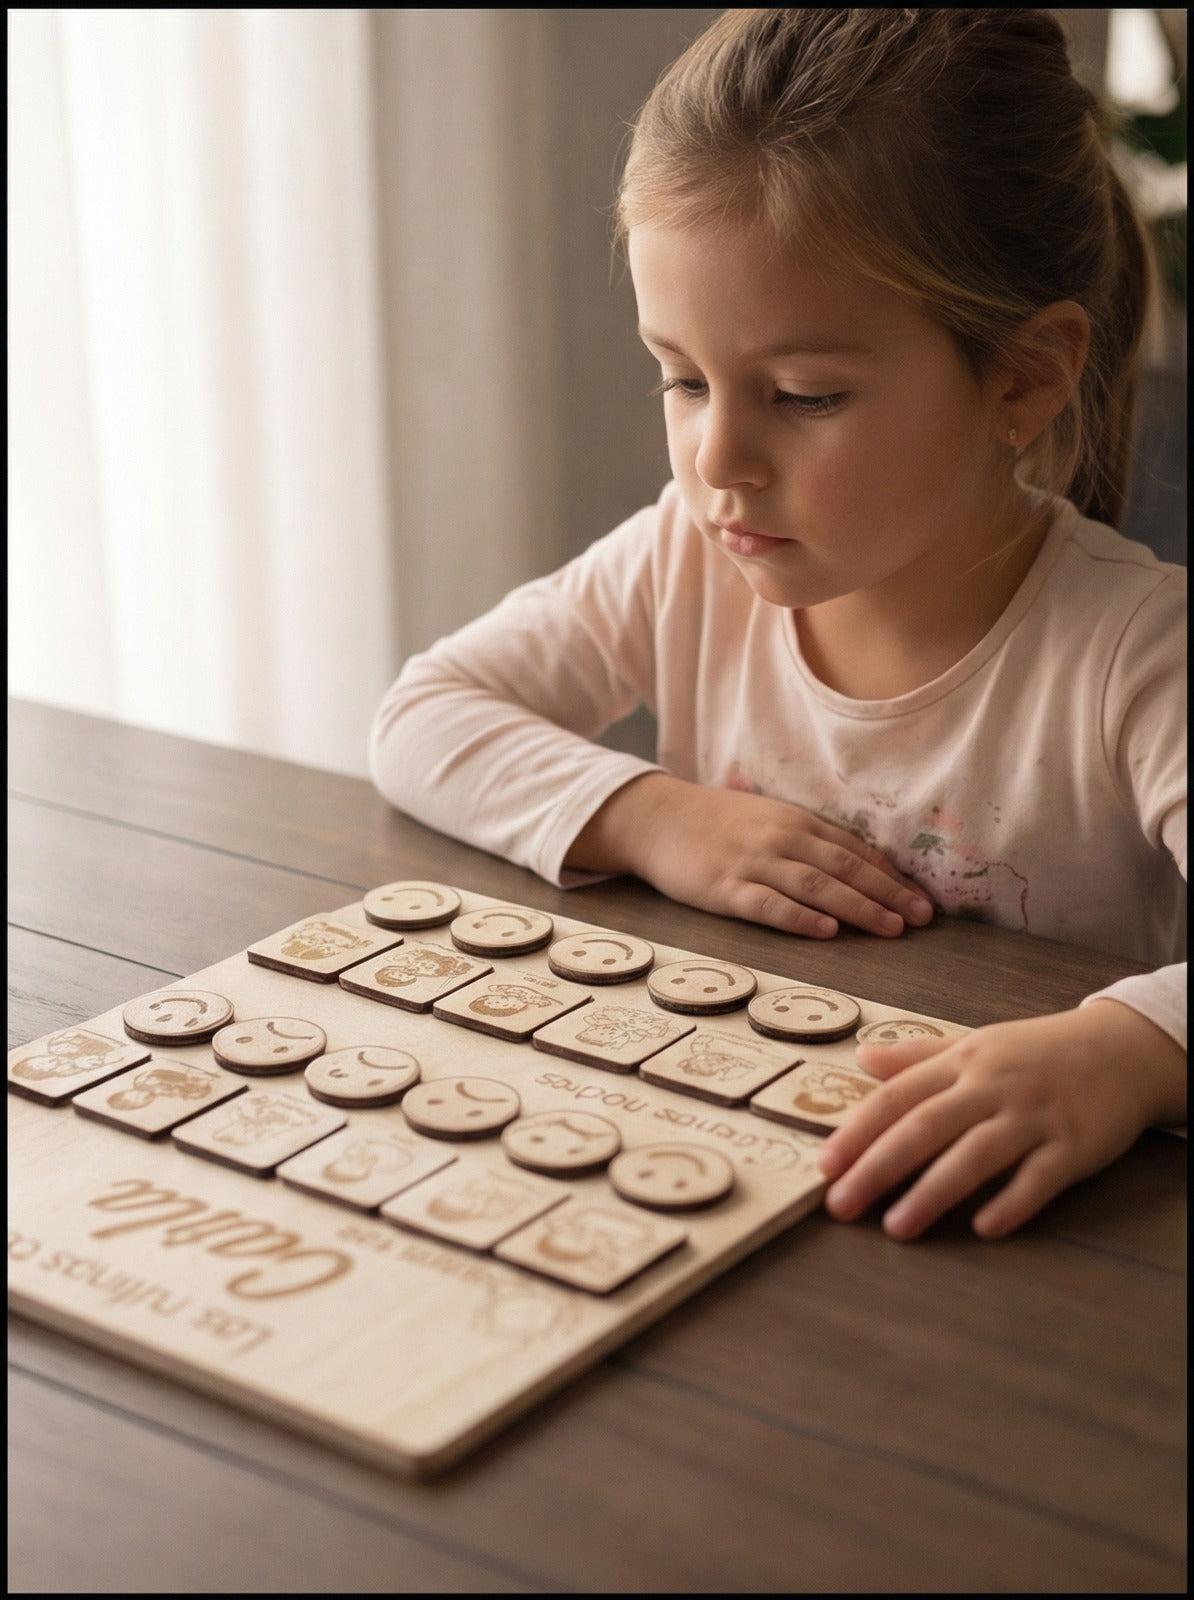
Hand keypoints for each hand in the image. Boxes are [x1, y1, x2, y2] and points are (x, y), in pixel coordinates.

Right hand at [566, 774, 933, 937]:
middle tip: (922, 919)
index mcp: (797, 823)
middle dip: (888, 894)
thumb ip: (809, 844)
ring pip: (815, 885)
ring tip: (890, 928)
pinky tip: (824, 930)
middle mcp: (781, 839)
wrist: (656, 817)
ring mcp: (752, 863)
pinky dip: (798, 916)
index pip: (856, 850)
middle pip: (845, 867)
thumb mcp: (769, 823)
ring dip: (857, 906)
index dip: (892, 877)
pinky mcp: (723, 888)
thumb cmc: (717, 825)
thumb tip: (861, 870)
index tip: (924, 901)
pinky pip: (767, 903)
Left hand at [817, 1000, 1186, 1238]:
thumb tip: (861, 1059)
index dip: (858, 1131)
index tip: (824, 1165)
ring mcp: (1034, 1115)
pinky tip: (983, 1227)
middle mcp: (992, 1085)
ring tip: (897, 1227)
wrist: (1124, 1047)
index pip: (898, 1096)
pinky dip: (1011, 1201)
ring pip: (974, 1154)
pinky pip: (1039, 1177)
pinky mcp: (1074, 1145)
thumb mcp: (977, 1043)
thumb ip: (918, 1055)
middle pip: (925, 1126)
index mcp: (963, 1061)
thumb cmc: (1040, 1052)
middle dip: (877, 1167)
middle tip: (841, 1206)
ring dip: (932, 1192)